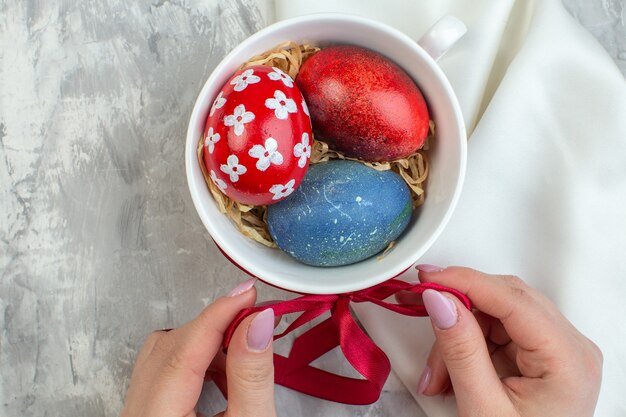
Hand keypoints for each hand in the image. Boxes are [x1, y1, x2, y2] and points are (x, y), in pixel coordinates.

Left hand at [120, 278, 276, 416]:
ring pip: (166, 353)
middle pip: (170, 345)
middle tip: (255, 319)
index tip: (248, 293)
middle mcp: (139, 413)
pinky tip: (227, 377)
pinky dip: (198, 362)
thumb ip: (251, 376)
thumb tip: (257, 324)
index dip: (219, 314)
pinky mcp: (149, 412)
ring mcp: (140, 412)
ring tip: (244, 357)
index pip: (184, 348)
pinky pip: (165, 370)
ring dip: (207, 346)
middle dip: (216, 327)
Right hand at [400, 266, 602, 416]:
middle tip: (420, 311)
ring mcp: (554, 351)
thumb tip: (440, 300)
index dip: (465, 281)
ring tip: (437, 375)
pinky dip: (466, 348)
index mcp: (567, 358)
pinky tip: (450, 372)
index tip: (428, 278)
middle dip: (457, 316)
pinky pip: (495, 334)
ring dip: (456, 338)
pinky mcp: (537, 358)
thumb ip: (460, 349)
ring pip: (494, 316)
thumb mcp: (483, 407)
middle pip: (502, 302)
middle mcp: (568, 347)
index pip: (512, 298)